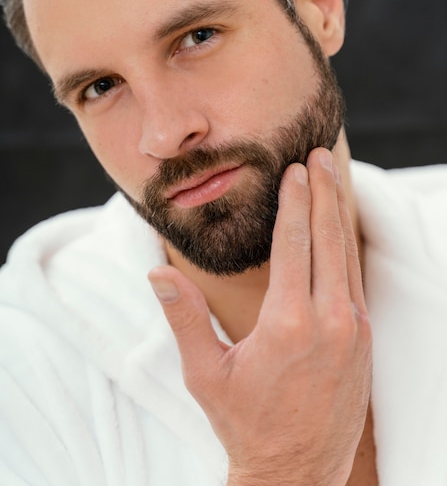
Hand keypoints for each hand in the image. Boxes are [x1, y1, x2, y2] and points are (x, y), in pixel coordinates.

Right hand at [149, 148, 371, 485]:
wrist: (296, 472)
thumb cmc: (244, 422)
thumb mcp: (205, 372)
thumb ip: (184, 317)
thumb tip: (158, 274)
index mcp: (288, 322)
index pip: (294, 242)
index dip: (295, 201)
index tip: (295, 169)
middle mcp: (328, 320)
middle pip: (328, 238)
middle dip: (323, 192)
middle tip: (320, 156)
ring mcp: (352, 330)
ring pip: (347, 256)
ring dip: (338, 213)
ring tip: (333, 179)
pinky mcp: (363, 340)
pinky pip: (356, 280)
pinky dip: (347, 247)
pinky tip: (340, 230)